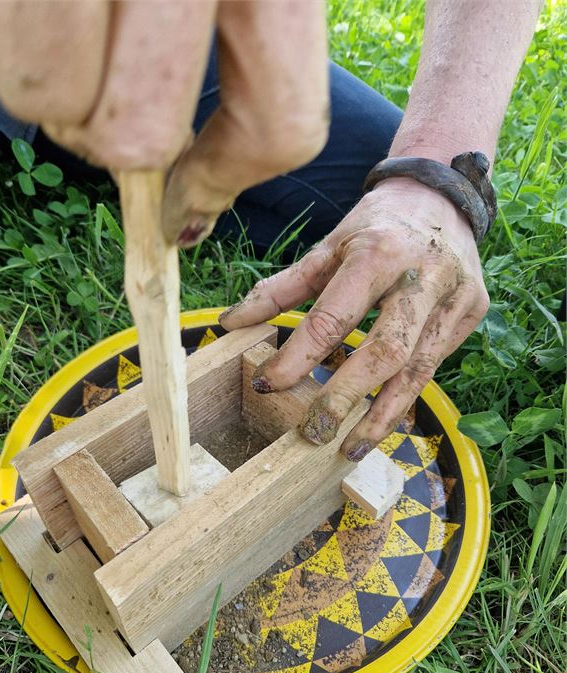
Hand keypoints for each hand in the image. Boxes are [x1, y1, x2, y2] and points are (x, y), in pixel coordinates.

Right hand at [0, 0, 328, 245]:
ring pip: (40, 97)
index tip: (186, 199)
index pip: (279, 123)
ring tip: (55, 24)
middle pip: (135, 136)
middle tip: (96, 89)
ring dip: (43, 83)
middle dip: (106, 135)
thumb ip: (251, 68)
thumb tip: (187, 211)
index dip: (226, 181)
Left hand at [219, 178, 489, 460]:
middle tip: (313, 433)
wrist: (443, 195)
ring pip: (417, 371)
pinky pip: (433, 365)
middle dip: (346, 396)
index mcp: (378, 253)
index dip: (298, 357)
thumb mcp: (328, 246)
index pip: (333, 316)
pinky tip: (378, 423)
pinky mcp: (472, 312)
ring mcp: (456, 296)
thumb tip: (230, 324)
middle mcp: (423, 275)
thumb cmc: (376, 224)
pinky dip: (403, 398)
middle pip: (385, 351)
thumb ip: (281, 288)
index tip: (267, 385)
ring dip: (380, 416)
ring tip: (347, 448)